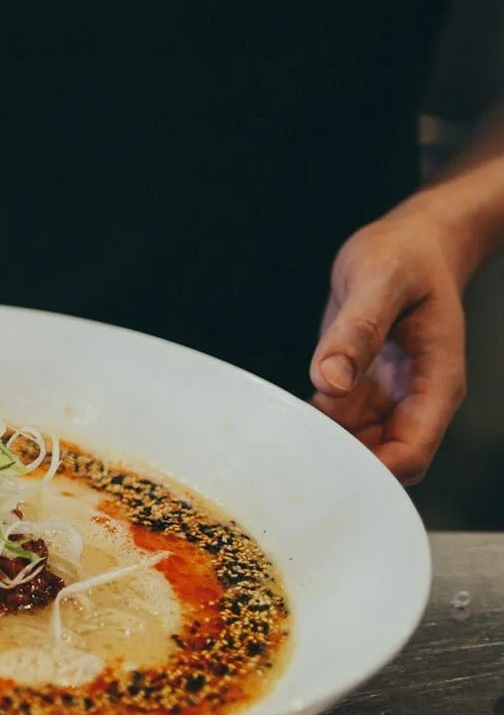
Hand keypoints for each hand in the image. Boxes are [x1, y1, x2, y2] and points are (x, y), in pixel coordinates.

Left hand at [309, 205, 471, 484]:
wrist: (411, 243)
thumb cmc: (407, 257)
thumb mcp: (380, 281)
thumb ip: (357, 330)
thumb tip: (330, 380)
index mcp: (436, 383)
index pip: (412, 452)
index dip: (375, 470)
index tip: (327, 468)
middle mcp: (414, 397)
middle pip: (384, 459)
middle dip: (344, 466)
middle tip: (289, 459)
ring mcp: (387, 393)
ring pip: (359, 444)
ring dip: (325, 447)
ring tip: (278, 443)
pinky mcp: (361, 383)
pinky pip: (339, 420)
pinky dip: (316, 424)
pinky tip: (283, 418)